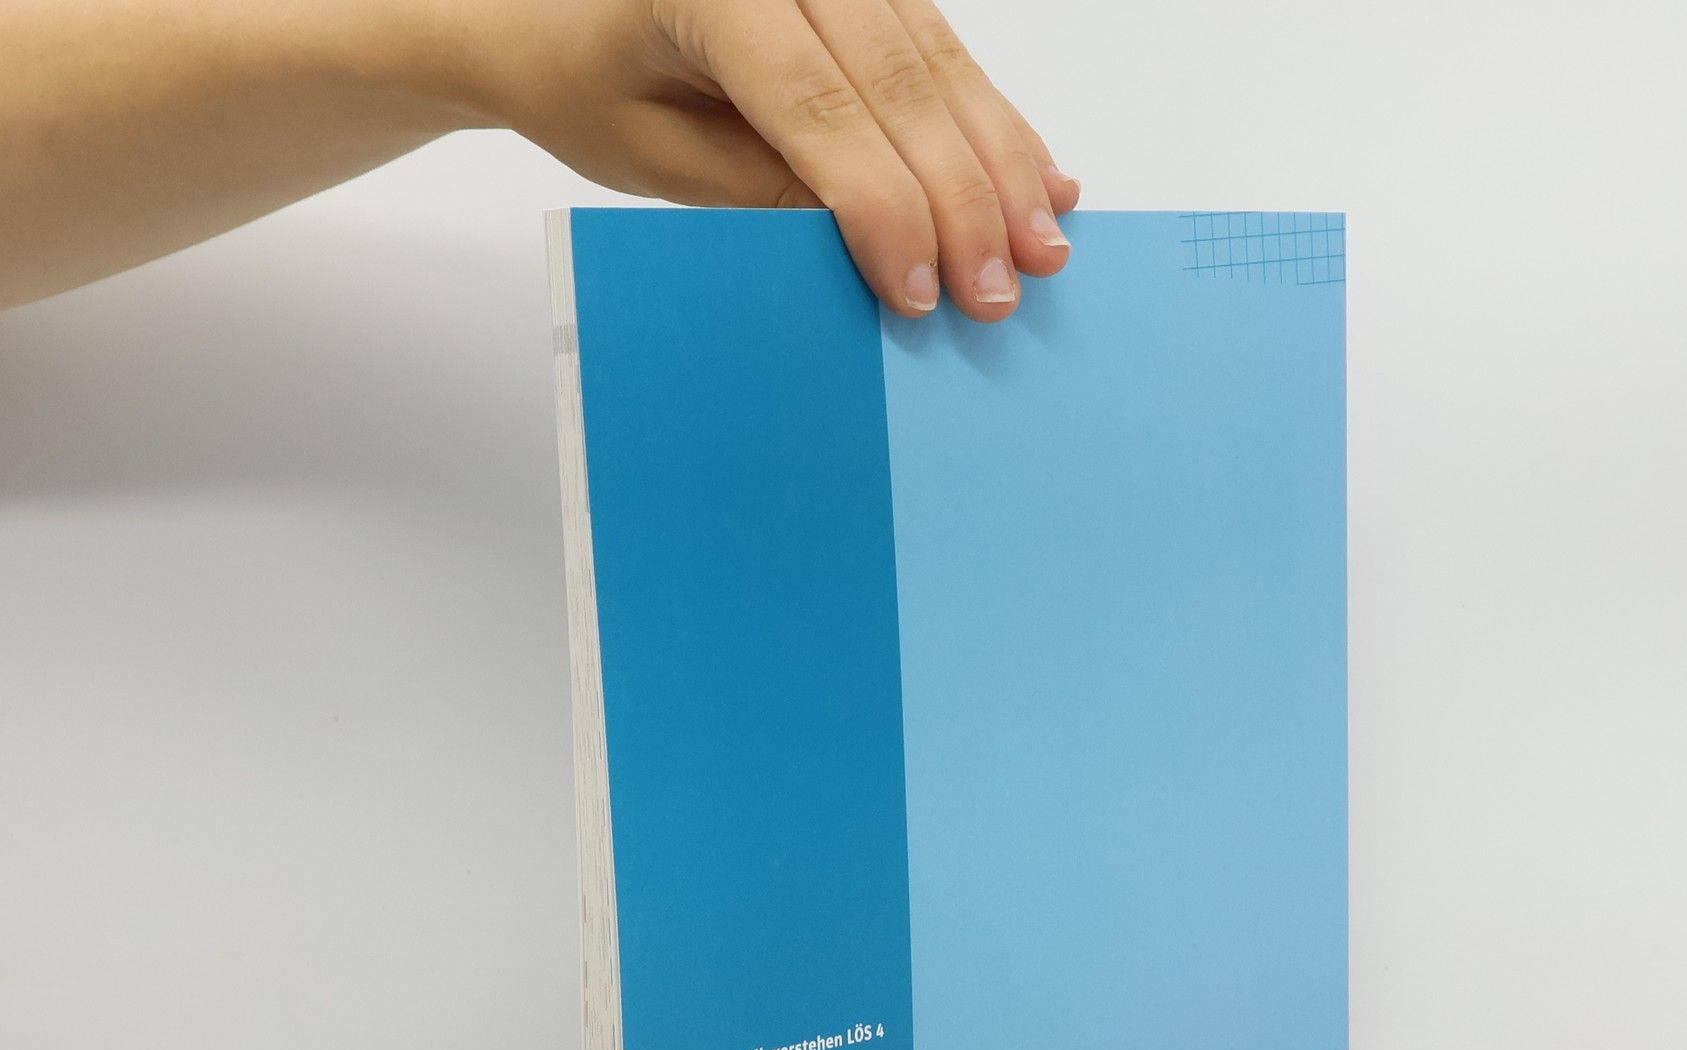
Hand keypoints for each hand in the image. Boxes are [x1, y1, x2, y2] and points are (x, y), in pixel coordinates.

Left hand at [423, 0, 1079, 320]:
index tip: (924, 292)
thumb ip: (766, 193)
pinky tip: (1041, 179)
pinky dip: (993, 123)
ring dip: (1001, 162)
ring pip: (939, 63)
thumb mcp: (658, 159)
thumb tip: (879, 248)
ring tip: (1044, 247)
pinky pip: (944, 49)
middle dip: (964, 197)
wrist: (548, 10)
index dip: (884, 207)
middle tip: (1006, 289)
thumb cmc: (585, 81)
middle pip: (899, 83)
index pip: (819, 107)